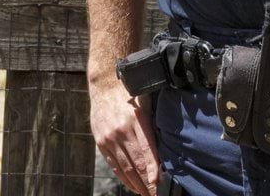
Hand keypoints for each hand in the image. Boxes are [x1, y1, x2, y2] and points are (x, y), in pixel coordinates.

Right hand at [89, 78, 159, 194]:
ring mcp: (109, 137)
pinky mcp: (101, 142)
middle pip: (136, 163)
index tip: (157, 183)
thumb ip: (154, 126)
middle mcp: (121, 130)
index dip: (153, 169)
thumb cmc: (131, 93)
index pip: (146, 150)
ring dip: (137, 184)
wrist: (104, 85)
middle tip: (155, 195)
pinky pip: (114, 165)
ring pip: (125, 167)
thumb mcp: (146, 103)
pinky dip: (124, 178)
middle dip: (147, 183)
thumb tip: (168, 150)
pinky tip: (132, 185)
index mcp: (136, 119)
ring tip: (145, 194)